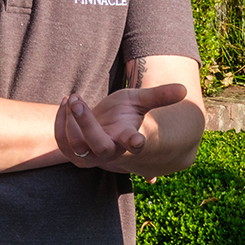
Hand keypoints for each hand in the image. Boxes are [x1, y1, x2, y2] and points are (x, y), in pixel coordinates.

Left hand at [56, 83, 186, 167]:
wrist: (106, 128)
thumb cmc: (124, 113)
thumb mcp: (140, 100)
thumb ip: (159, 96)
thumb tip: (184, 89)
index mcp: (128, 137)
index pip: (134, 144)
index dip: (136, 143)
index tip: (138, 141)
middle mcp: (111, 150)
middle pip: (98, 146)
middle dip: (85, 123)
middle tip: (77, 100)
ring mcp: (91, 155)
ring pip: (76, 146)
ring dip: (69, 120)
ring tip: (73, 98)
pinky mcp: (75, 154)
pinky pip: (62, 143)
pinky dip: (60, 122)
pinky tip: (65, 103)